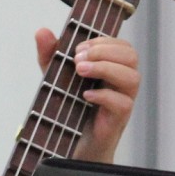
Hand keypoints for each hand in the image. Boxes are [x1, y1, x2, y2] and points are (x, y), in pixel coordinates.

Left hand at [34, 29, 140, 163]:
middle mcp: (122, 82)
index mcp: (113, 67)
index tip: (78, 49)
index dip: (101, 41)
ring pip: (132, 77)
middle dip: (103, 52)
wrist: (70, 144)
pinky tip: (85, 95)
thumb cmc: (69, 108)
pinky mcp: (119, 118)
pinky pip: (122, 102)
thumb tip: (42, 31)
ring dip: (105, 69)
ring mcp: (124, 100)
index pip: (121, 44)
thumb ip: (50, 54)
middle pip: (131, 55)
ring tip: (80, 72)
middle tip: (77, 60)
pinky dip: (103, 96)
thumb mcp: (55, 76)